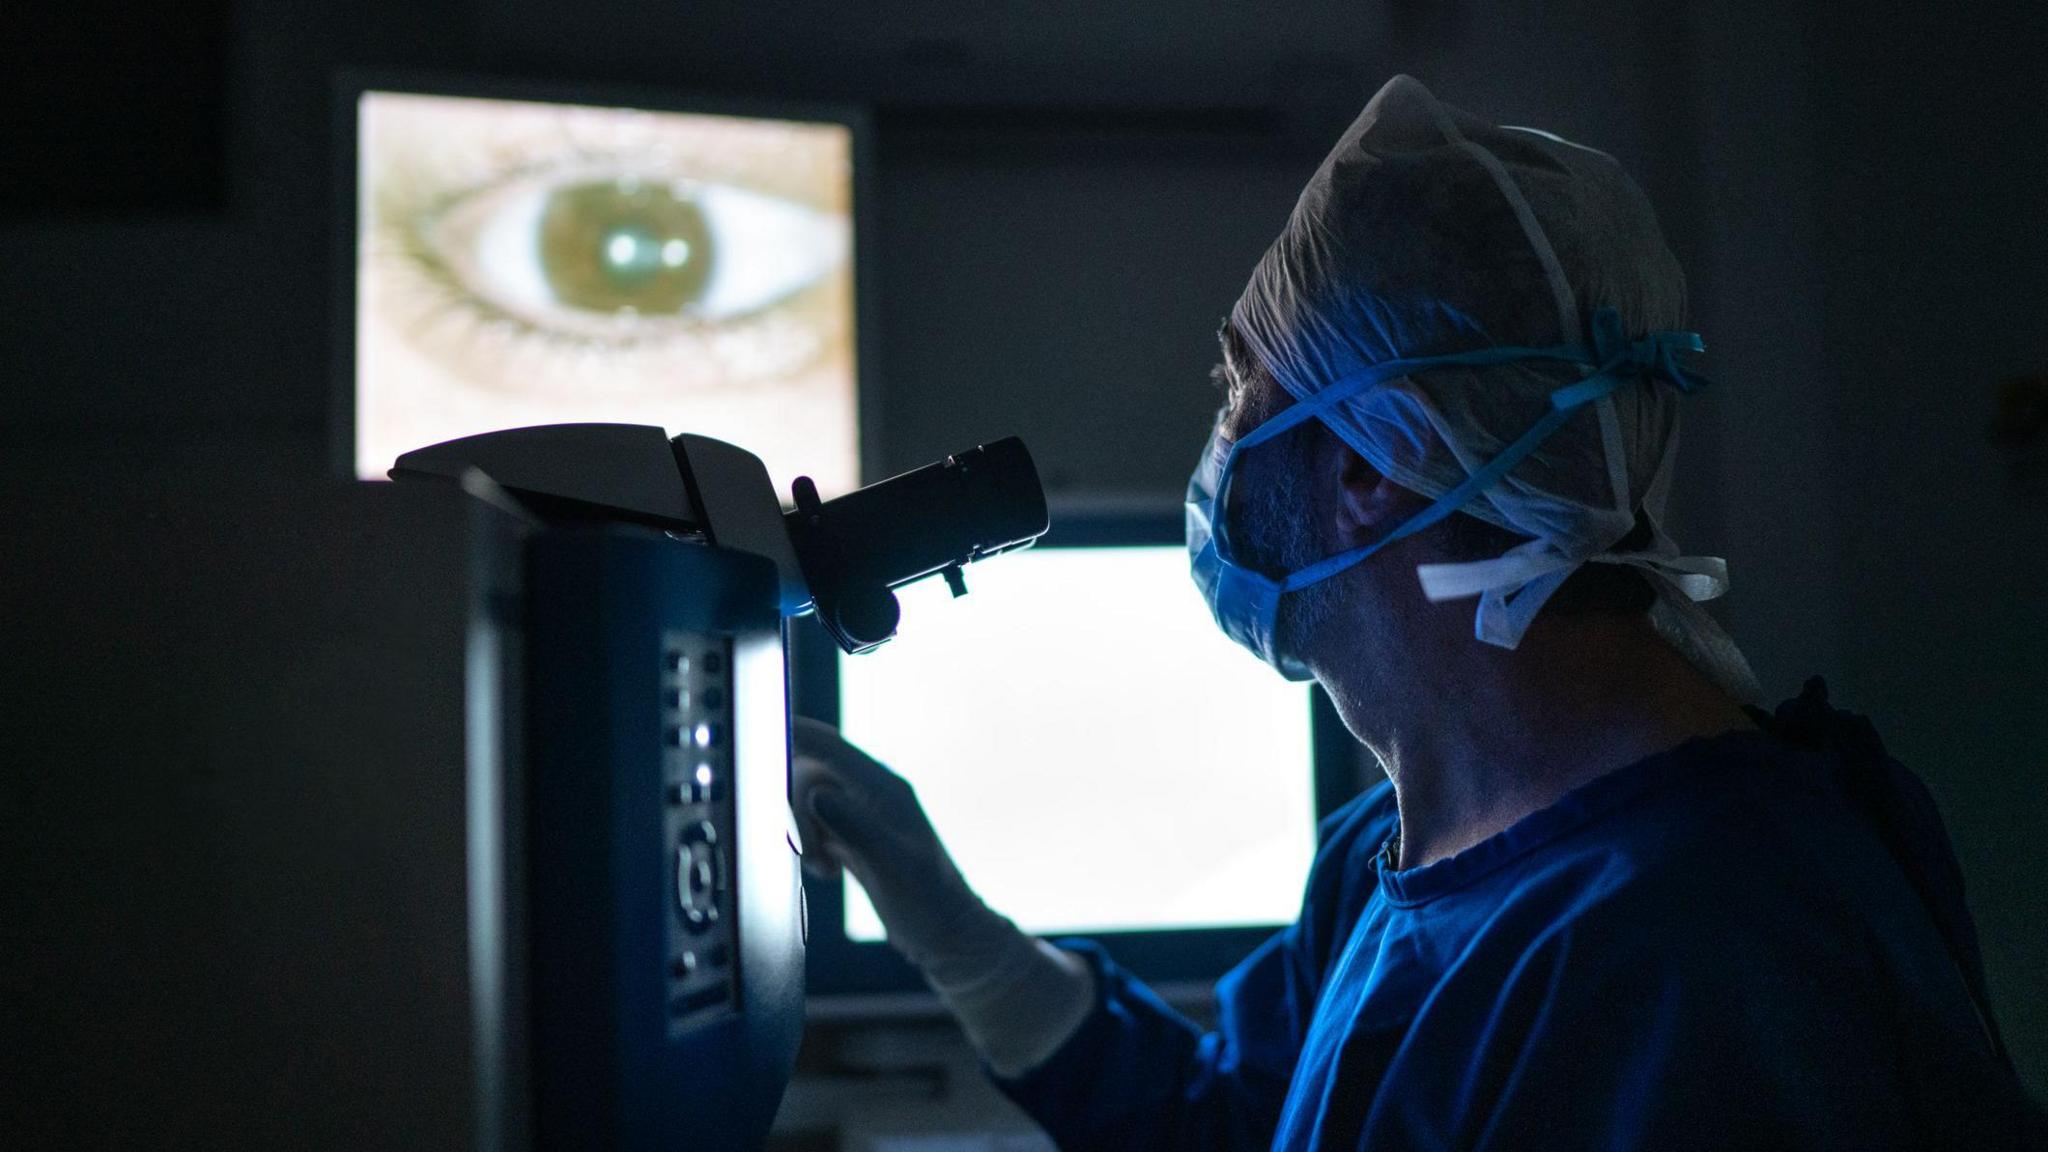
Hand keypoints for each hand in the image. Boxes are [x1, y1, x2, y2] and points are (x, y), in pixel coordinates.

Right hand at [790, 717, 999, 970]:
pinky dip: (810, 845)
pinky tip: (829, 871)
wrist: (948, 938)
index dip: (786, 736)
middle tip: (811, 853)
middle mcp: (871, 792)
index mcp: (883, 787)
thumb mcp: (893, 866)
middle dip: (793, 809)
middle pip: (806, 772)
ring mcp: (862, 814)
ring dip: (802, 832)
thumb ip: (855, 826)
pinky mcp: (855, 836)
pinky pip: (815, 823)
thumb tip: (816, 795)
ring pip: (807, 800)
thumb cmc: (930, 906)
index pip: (824, 744)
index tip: (753, 743)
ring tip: (824, 868)